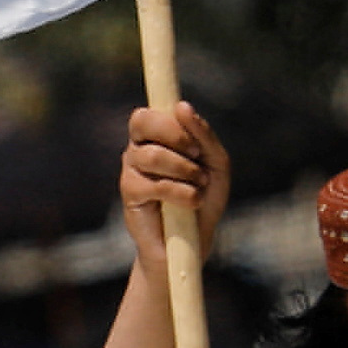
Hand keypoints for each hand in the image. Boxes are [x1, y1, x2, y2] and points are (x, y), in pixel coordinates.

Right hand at [120, 99, 231, 241]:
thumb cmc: (205, 198)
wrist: (193, 241)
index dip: (167, 117)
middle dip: (176, 135)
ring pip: (153, 154)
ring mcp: (131, 172)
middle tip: (197, 154)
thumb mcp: (216, 162)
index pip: (149, 112)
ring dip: (186, 169)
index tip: (188, 127)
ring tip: (200, 185)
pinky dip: (181, 192)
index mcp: (156, 138)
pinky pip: (155, 183)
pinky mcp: (131, 195)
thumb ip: (203, 135)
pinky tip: (192, 201)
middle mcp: (139, 150)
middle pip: (141, 121)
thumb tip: (182, 106)